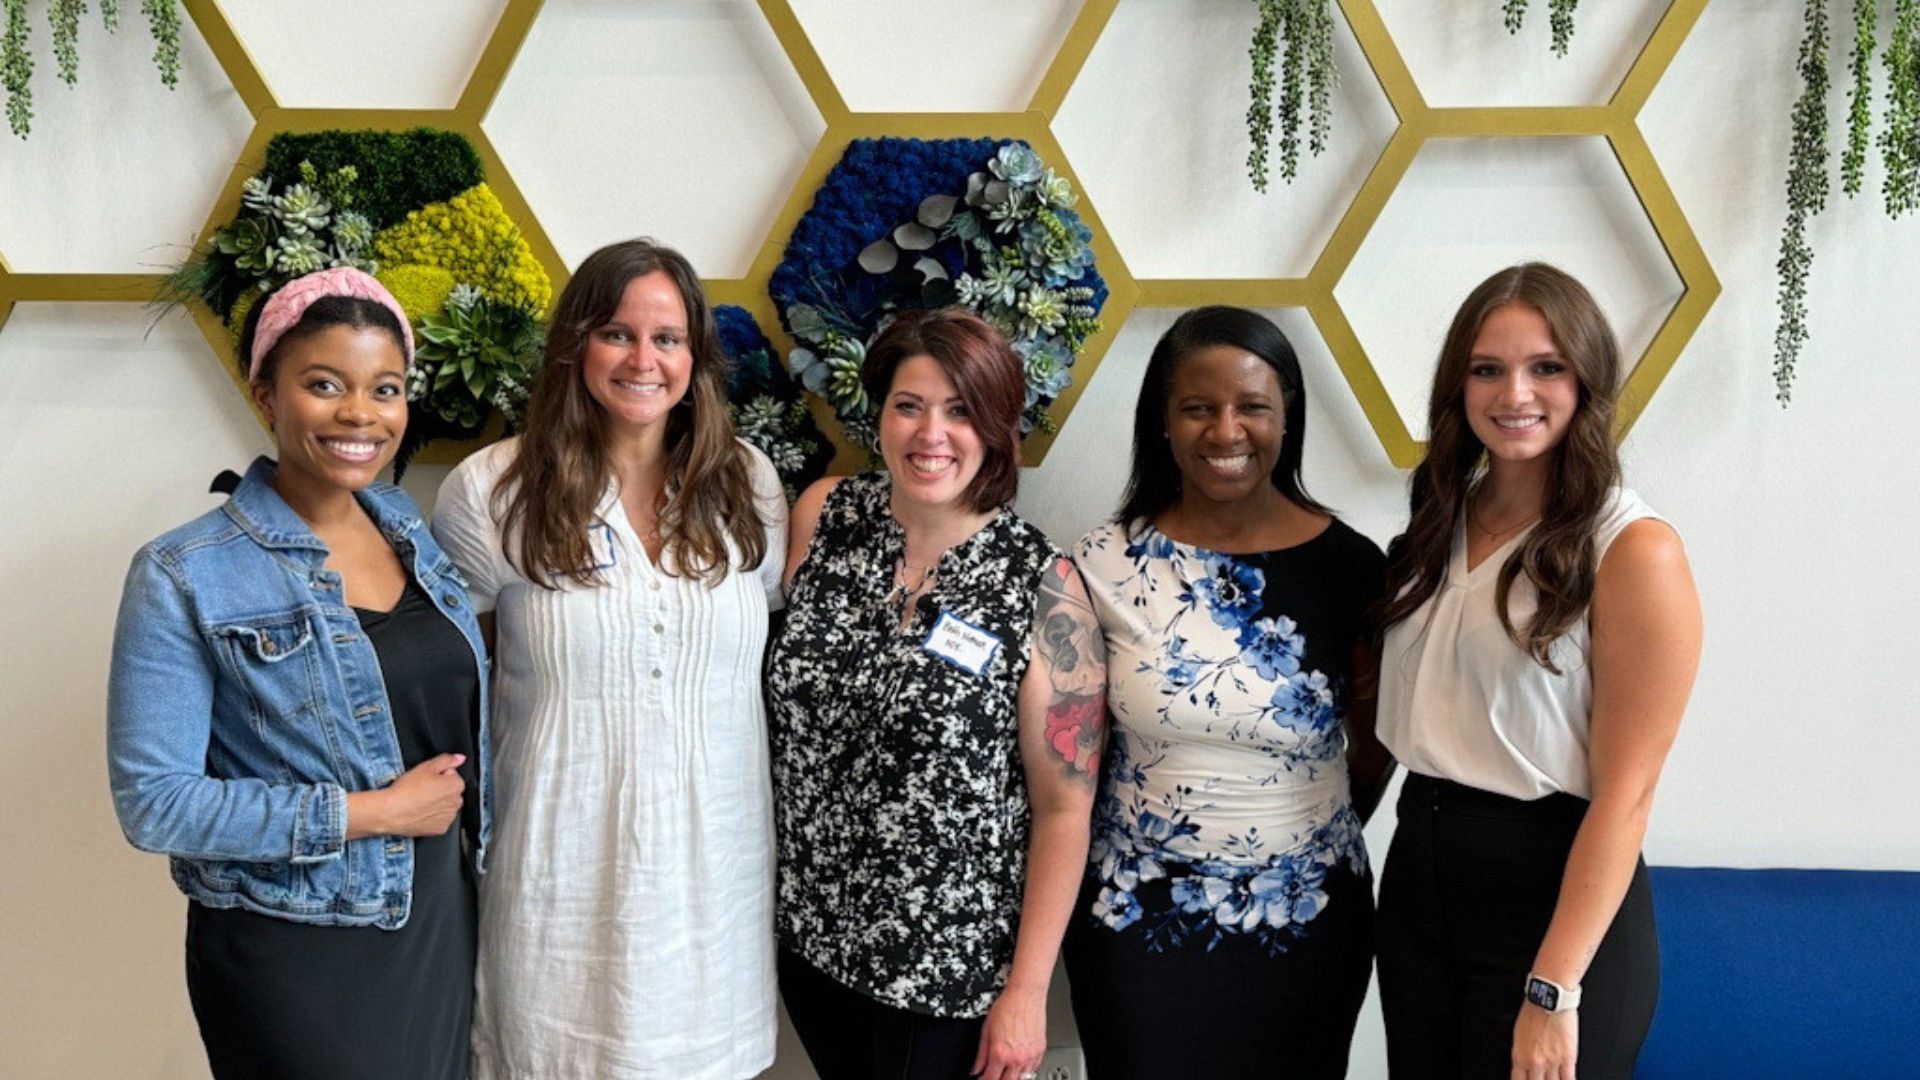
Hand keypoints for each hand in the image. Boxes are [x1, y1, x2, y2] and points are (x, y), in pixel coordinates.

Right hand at [346, 753, 465, 839]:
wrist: (390, 812)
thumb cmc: (406, 790)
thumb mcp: (426, 766)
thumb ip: (447, 760)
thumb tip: (460, 758)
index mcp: (455, 785)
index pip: (453, 776)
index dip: (439, 775)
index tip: (427, 779)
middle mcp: (456, 803)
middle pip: (451, 792)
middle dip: (440, 790)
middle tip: (422, 790)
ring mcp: (449, 817)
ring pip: (446, 807)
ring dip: (438, 804)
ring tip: (419, 802)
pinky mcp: (440, 829)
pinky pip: (440, 820)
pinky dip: (432, 817)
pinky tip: (420, 813)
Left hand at [972, 981, 1045, 1079]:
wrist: (1025, 995)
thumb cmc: (1007, 1007)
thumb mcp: (986, 1030)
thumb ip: (981, 1053)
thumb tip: (976, 1068)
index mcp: (1000, 1054)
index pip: (991, 1079)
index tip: (982, 1079)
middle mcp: (1016, 1058)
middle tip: (994, 1076)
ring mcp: (1030, 1056)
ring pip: (1022, 1078)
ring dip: (1013, 1077)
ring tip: (1006, 1072)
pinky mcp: (1040, 1050)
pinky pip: (1034, 1069)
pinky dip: (1026, 1070)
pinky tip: (1019, 1065)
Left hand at [1511, 1003, 1577, 1079]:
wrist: (1549, 1000)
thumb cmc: (1533, 1011)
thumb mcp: (1519, 1034)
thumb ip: (1522, 1052)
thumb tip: (1524, 1064)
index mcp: (1519, 1056)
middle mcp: (1534, 1062)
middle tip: (1541, 1078)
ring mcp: (1552, 1062)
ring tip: (1553, 1079)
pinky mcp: (1568, 1058)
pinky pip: (1568, 1079)